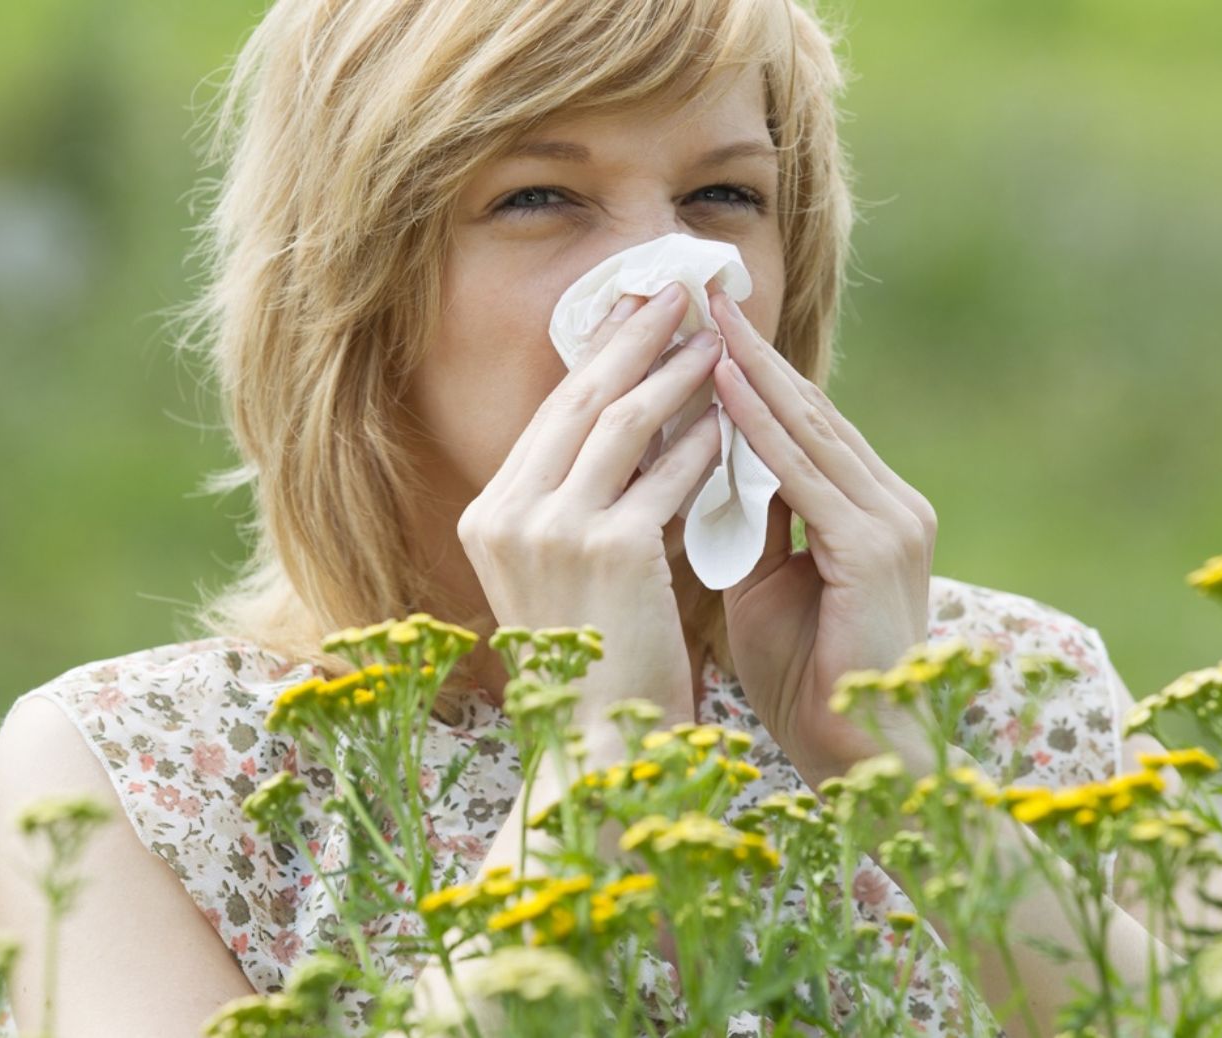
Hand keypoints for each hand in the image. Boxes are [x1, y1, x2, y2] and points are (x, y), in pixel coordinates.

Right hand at [457, 282, 724, 733]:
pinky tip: (731, 417)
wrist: (593, 751)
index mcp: (489, 518)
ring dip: (675, 373)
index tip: (635, 314)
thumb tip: (640, 432)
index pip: (552, 416)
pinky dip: (701, 442)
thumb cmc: (592, 670)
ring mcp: (551, 530)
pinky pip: (665, 474)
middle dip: (634, 336)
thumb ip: (583, 507)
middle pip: (580, 399)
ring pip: (623, 422)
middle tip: (677, 290)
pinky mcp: (607, 549)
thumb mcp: (566, 577)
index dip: (598, 357)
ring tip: (717, 339)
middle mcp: (506, 515)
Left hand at [706, 282, 938, 785]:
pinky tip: (722, 386)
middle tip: (698, 292)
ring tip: (702, 316)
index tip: (699, 328)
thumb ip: (750, 525)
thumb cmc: (806, 682)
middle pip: (809, 410)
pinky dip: (761, 428)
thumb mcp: (767, 586)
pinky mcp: (874, 547)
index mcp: (870, 512)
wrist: (859, 760)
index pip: (804, 427)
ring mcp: (891, 520)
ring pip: (807, 429)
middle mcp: (891, 503)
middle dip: (749, 351)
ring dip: (751, 370)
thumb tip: (705, 469)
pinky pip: (805, 474)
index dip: (751, 375)